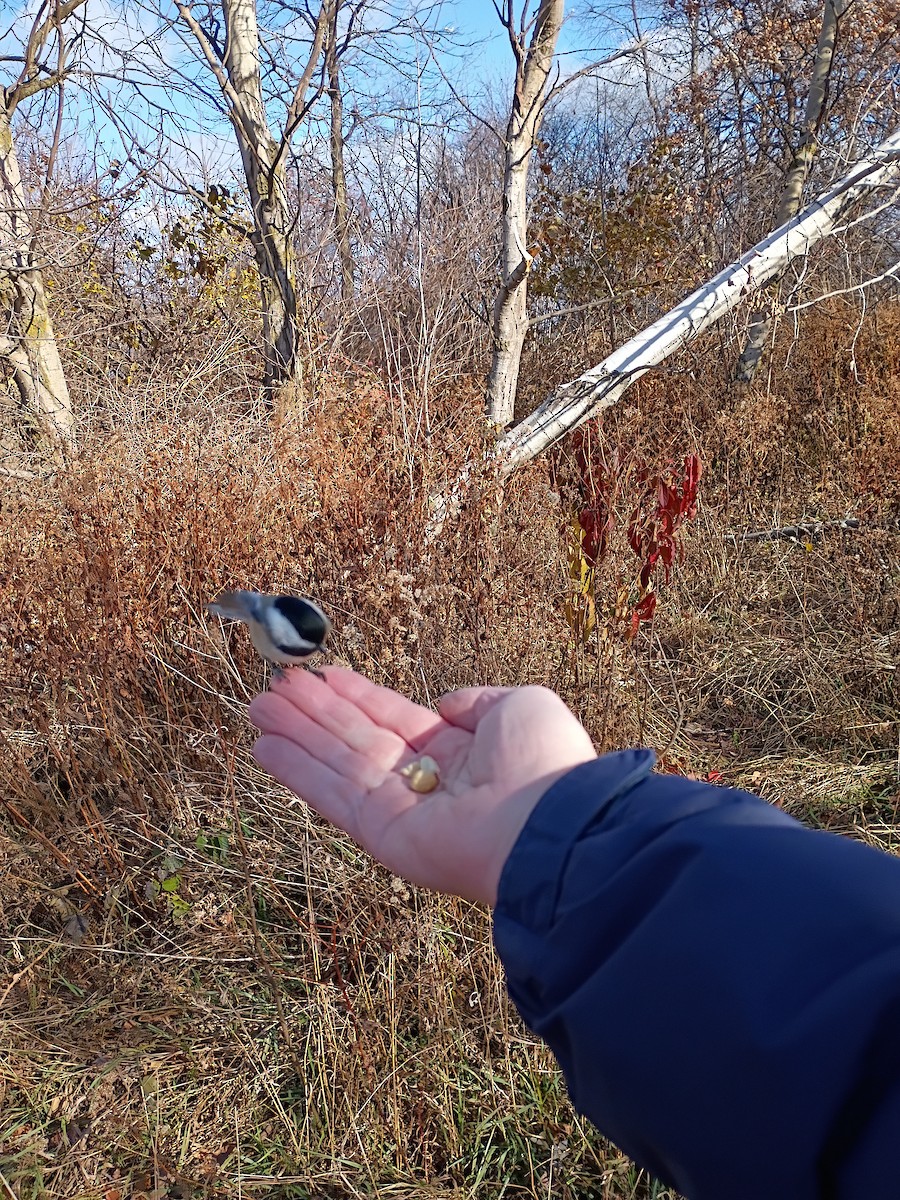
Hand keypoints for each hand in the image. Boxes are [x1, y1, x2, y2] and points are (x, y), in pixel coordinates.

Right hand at [248, 667, 596, 905]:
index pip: (393, 718)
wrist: (548, 823)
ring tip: (257, 705)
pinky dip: (296, 770)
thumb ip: (477, 701)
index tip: (322, 674)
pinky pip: (331, 794)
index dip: (356, 695)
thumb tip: (444, 705)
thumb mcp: (519, 706)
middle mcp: (423, 779)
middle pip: (355, 738)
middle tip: (274, 686)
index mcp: (458, 751)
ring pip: (335, 762)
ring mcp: (399, 808)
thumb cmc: (542, 762)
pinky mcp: (380, 833)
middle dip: (314, 712)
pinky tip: (265, 745)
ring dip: (295, 734)